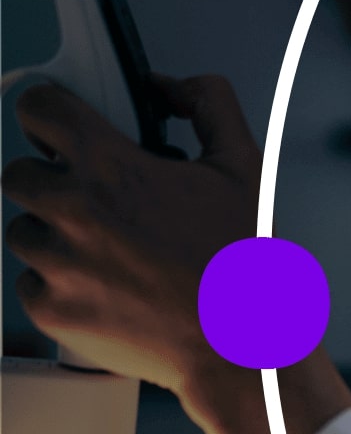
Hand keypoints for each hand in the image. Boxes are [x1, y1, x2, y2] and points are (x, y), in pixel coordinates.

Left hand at [2, 74, 260, 397]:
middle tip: (99, 203)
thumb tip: (174, 86)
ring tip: (113, 254)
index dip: (52, 113)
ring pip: (24, 231)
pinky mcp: (51, 310)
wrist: (239, 347)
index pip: (38, 107)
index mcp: (112, 168)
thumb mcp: (245, 170)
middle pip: (19, 172)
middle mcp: (72, 212)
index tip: (62, 128)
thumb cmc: (243, 267)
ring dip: (58, 236)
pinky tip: (110, 289)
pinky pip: (31, 284)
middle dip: (55, 181)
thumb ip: (210, 106)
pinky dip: (62, 285)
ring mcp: (57, 265)